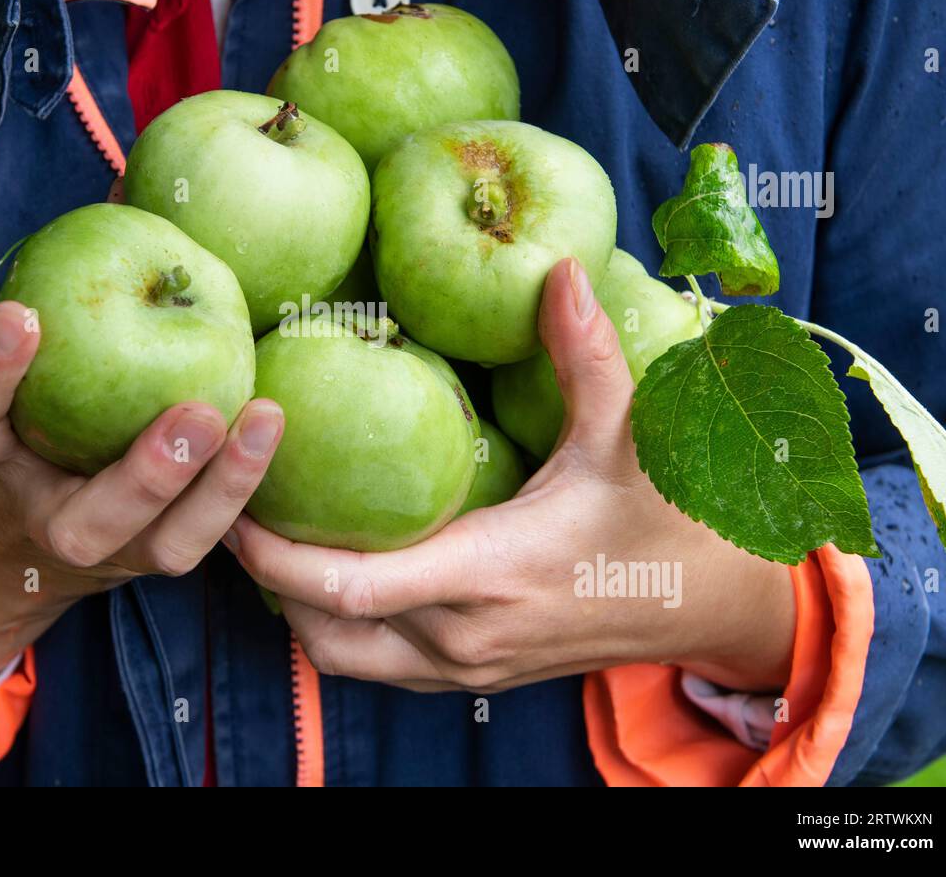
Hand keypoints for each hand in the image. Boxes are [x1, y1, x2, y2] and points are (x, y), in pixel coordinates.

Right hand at [0, 301, 283, 701]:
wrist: (8, 535)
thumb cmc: (18, 413)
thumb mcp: (9, 362)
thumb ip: (54, 288)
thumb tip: (117, 193)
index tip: (17, 313)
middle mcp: (42, 517)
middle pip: (83, 524)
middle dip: (146, 474)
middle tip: (195, 413)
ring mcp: (108, 550)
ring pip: (164, 544)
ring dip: (220, 488)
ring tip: (263, 417)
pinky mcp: (158, 553)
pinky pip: (206, 536)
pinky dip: (245, 488)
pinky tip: (273, 425)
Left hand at [229, 259, 794, 694]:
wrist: (712, 608)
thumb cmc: (669, 521)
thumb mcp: (632, 435)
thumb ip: (588, 354)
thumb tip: (557, 269)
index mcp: (486, 573)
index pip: (344, 588)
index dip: (271, 552)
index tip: (234, 495)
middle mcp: (462, 635)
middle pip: (320, 628)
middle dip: (264, 576)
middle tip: (233, 501)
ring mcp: (465, 667)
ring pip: (341, 656)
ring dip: (293, 606)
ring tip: (273, 533)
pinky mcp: (472, 677)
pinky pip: (376, 662)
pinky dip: (335, 623)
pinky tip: (332, 564)